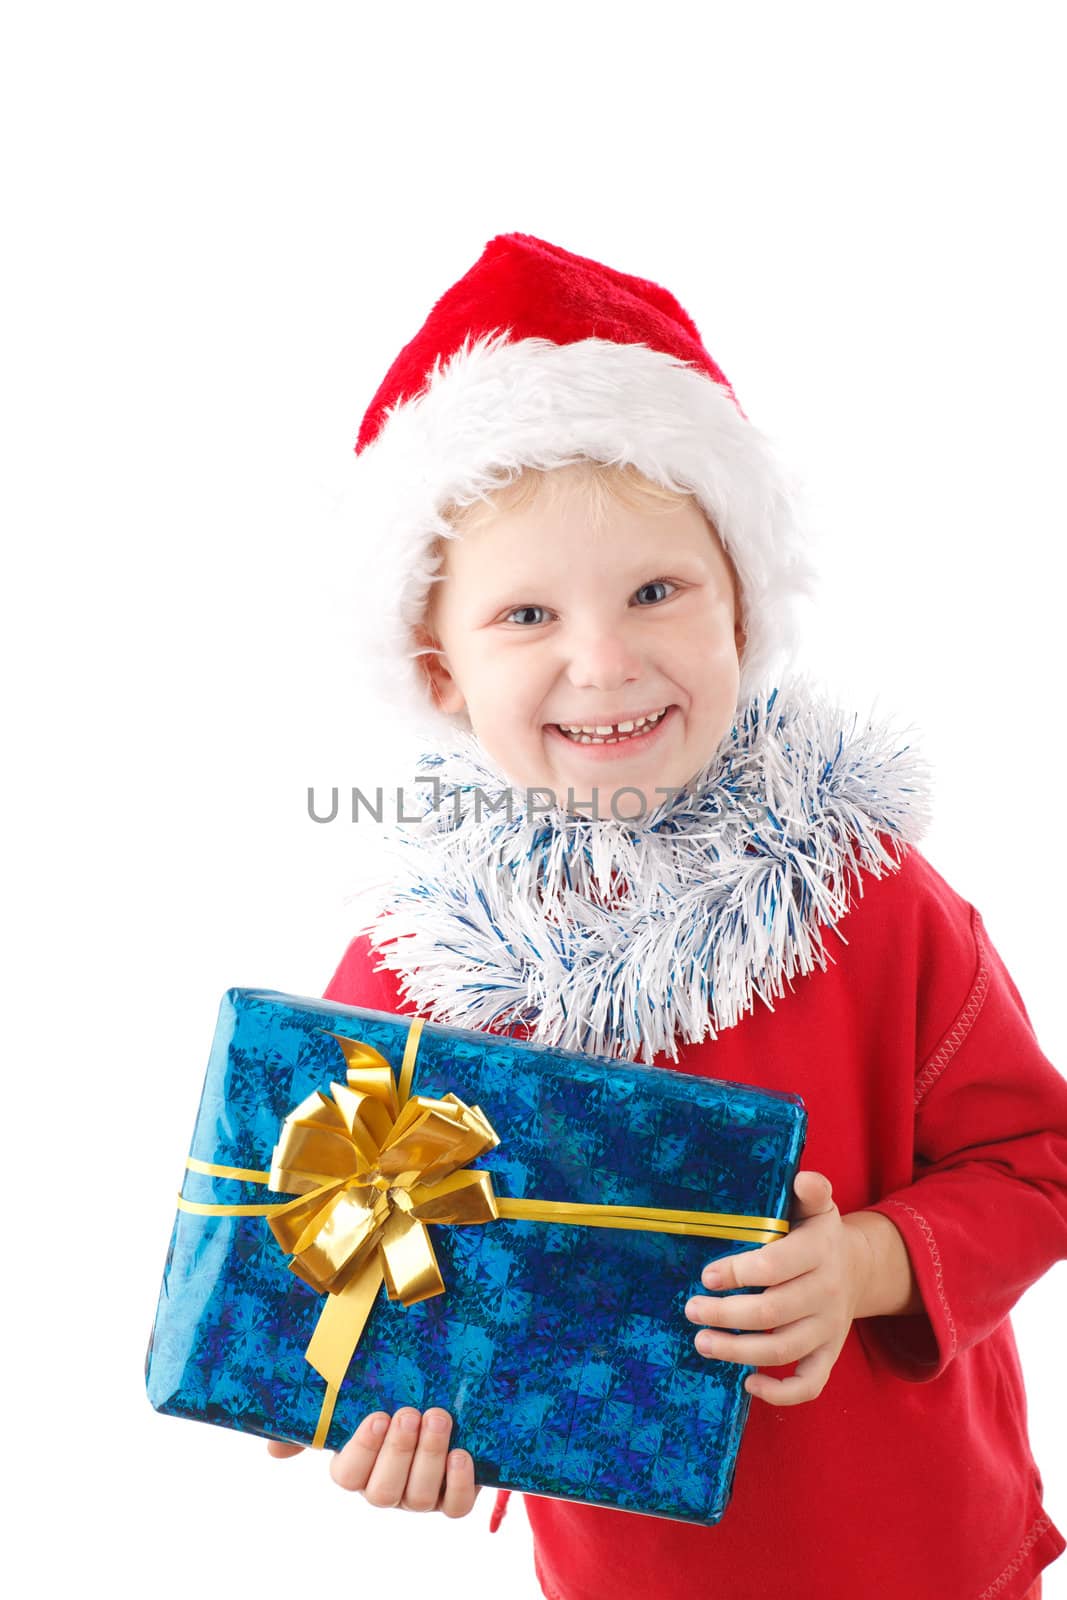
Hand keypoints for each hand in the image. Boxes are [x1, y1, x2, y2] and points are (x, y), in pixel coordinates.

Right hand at [267, 1407, 479, 1514]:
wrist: (441, 1397)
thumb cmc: (388, 1396)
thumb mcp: (352, 1399)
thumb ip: (315, 1419)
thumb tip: (273, 1448)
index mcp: (356, 1467)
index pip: (347, 1475)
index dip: (362, 1450)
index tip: (376, 1416)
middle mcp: (385, 1487)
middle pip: (382, 1492)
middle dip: (398, 1451)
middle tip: (410, 1413)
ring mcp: (419, 1495)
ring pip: (420, 1497)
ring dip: (429, 1456)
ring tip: (438, 1417)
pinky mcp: (454, 1494)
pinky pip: (456, 1506)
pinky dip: (460, 1483)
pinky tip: (460, 1453)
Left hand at [684, 1170, 867, 1406]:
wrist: (859, 1268)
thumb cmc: (818, 1234)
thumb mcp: (818, 1206)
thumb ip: (811, 1191)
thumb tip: (803, 1177)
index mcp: (819, 1252)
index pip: (775, 1266)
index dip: (738, 1273)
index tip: (706, 1276)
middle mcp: (826, 1293)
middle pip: (772, 1312)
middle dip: (726, 1314)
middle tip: (691, 1309)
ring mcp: (829, 1328)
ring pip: (783, 1349)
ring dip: (738, 1351)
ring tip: (702, 1342)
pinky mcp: (829, 1353)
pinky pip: (810, 1384)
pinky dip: (781, 1393)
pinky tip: (748, 1383)